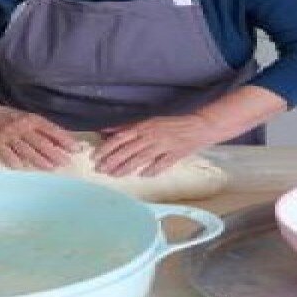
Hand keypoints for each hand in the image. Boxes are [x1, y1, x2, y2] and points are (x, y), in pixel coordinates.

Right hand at [0, 107, 76, 170]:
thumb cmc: (8, 117)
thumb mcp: (26, 117)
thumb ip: (42, 129)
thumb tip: (62, 140)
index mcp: (30, 118)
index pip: (51, 129)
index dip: (64, 139)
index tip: (75, 148)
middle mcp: (21, 126)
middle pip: (41, 142)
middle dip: (55, 153)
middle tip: (67, 162)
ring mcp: (8, 135)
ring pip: (27, 151)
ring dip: (40, 161)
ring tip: (52, 168)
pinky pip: (8, 156)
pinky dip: (16, 162)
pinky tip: (24, 168)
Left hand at [93, 114, 221, 177]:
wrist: (200, 124)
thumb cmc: (173, 122)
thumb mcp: (149, 121)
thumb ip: (128, 127)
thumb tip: (107, 130)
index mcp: (144, 126)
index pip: (121, 137)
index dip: (107, 148)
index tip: (96, 156)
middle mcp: (152, 135)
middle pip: (128, 150)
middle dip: (113, 161)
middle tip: (100, 169)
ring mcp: (163, 145)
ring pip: (141, 159)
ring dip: (126, 168)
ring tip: (114, 175)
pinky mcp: (175, 154)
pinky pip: (160, 164)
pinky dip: (151, 170)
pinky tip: (142, 176)